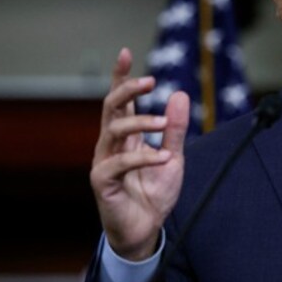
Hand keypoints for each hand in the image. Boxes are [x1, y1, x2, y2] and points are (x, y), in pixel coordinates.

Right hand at [90, 48, 189, 260]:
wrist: (145, 229)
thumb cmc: (154, 192)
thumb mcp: (173, 157)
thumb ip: (175, 129)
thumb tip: (179, 94)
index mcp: (126, 135)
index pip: (121, 100)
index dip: (121, 77)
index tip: (125, 52)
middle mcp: (111, 144)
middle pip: (111, 107)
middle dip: (127, 89)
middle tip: (150, 80)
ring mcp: (104, 161)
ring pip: (113, 130)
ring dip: (140, 122)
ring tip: (163, 124)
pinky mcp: (102, 181)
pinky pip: (119, 162)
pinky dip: (143, 157)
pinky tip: (163, 158)